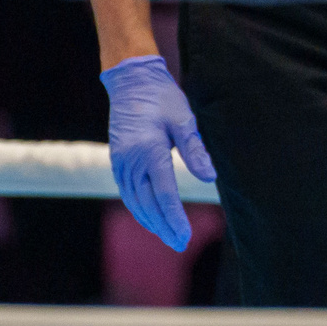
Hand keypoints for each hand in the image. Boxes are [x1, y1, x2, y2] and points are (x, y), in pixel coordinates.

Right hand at [100, 55, 213, 250]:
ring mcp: (121, 161)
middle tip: (180, 244)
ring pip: (134, 200)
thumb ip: (194, 150)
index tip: (186, 237)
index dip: (175, 218)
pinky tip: (149, 216)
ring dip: (150, 221)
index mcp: (149, 150)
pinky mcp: (117, 160)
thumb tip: (209, 178)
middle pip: (147, 203)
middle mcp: (131, 160)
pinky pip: (126, 191)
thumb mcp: (183, 118)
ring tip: (167, 236)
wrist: (130, 81)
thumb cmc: (161, 97)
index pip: (164, 194)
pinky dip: (138, 208)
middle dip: (164, 227)